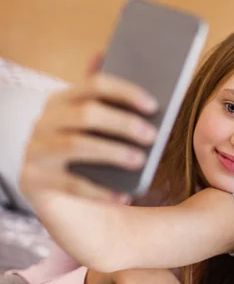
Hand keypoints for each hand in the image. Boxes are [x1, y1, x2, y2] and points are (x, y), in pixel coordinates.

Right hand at [20, 55, 157, 202]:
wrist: (63, 199)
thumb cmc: (93, 156)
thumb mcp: (103, 130)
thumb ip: (117, 107)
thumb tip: (140, 87)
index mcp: (64, 100)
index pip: (95, 85)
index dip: (126, 93)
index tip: (153, 106)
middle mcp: (45, 120)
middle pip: (86, 114)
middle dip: (122, 123)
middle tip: (151, 135)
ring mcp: (35, 149)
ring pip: (75, 145)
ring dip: (112, 152)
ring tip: (140, 161)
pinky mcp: (32, 179)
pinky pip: (70, 184)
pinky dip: (101, 191)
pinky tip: (125, 196)